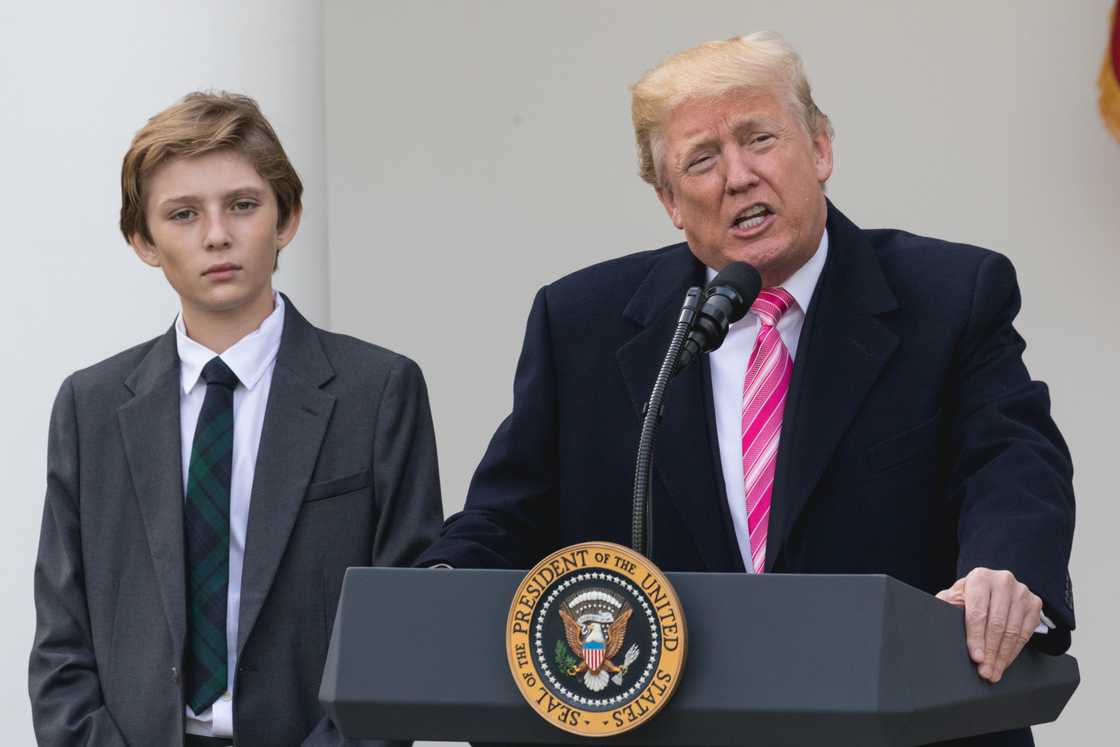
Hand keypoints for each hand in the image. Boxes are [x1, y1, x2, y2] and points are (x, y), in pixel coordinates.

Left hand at [935, 567, 1041, 682]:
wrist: (994, 587)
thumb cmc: (971, 594)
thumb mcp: (956, 595)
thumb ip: (948, 604)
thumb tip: (940, 616)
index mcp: (980, 578)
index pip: (978, 612)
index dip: (976, 637)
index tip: (976, 657)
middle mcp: (1003, 582)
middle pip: (997, 624)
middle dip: (990, 652)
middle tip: (985, 671)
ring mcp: (1021, 592)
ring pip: (1013, 631)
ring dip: (1002, 656)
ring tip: (993, 672)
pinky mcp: (1034, 604)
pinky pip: (1025, 634)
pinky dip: (1013, 652)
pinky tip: (1004, 662)